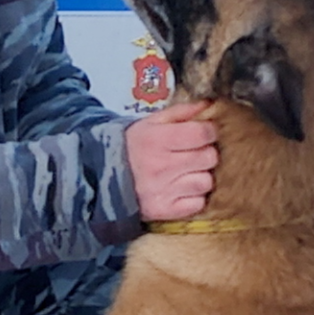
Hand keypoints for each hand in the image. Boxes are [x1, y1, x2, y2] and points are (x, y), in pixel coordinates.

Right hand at [125, 101, 217, 221]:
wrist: (104, 176)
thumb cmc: (133, 146)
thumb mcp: (151, 123)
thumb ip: (180, 112)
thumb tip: (209, 104)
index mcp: (157, 140)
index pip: (202, 133)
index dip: (209, 131)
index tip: (204, 133)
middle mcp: (160, 166)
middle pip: (209, 158)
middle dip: (206, 153)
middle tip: (195, 153)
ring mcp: (162, 191)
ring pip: (206, 182)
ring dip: (201, 176)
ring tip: (188, 172)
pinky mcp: (163, 210)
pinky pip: (197, 204)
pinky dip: (194, 197)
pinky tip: (183, 189)